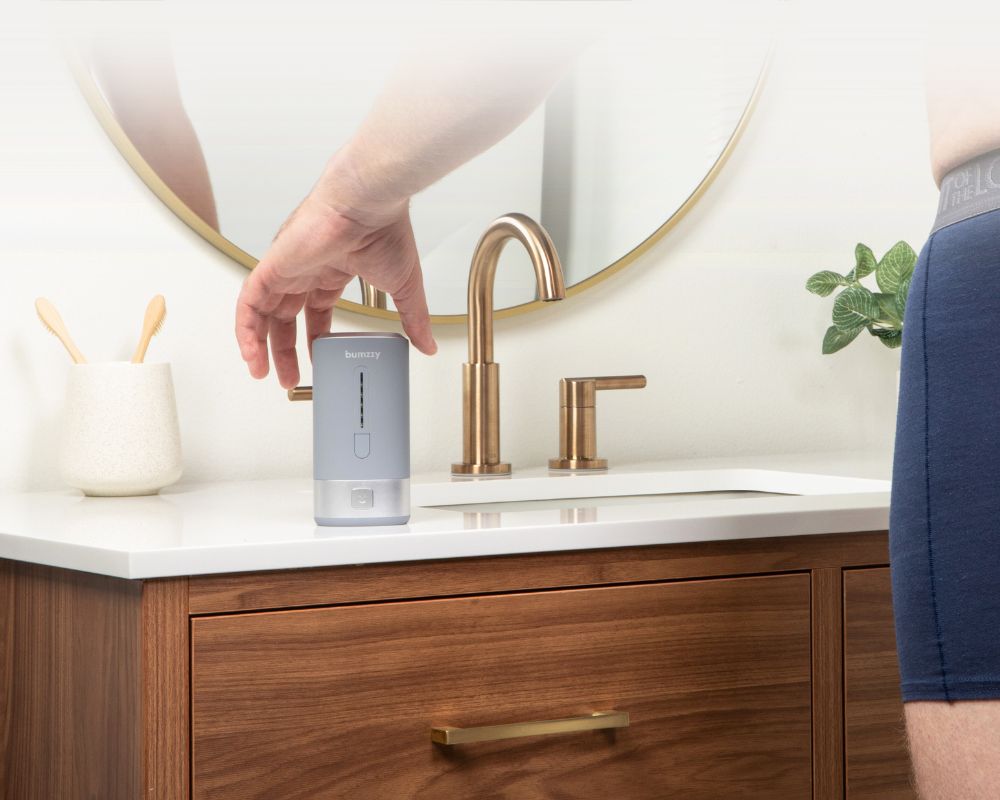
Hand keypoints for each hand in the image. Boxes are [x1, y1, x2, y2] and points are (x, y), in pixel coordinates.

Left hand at [235, 194, 436, 388]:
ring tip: (263, 372)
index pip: (315, 309)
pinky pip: (248, 303)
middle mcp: (307, 268)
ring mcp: (287, 268)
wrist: (368, 204)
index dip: (313, 337)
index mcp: (334, 269)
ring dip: (260, 344)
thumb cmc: (385, 231)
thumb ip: (413, 319)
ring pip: (262, 312)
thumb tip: (427, 344)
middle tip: (288, 377)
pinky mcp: (272, 266)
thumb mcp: (404, 287)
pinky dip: (245, 329)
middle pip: (285, 316)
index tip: (316, 359)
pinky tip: (250, 352)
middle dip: (284, 349)